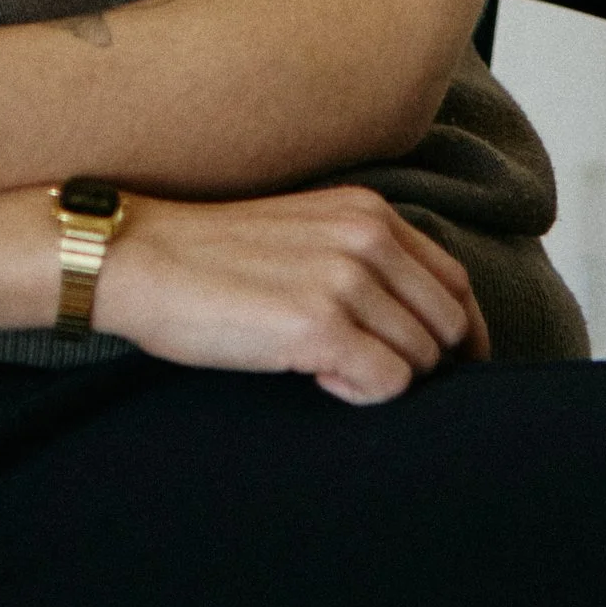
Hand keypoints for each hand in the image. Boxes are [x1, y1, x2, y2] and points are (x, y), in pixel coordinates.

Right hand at [95, 188, 487, 403]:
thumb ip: (362, 259)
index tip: (451, 369)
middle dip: (428, 365)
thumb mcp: (306, 233)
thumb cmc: (214, 257)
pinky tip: (320, 380)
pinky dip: (362, 394)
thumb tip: (415, 323)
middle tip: (375, 377)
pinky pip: (387, 383)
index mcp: (367, 212)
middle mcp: (366, 237)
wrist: (142, 260)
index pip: (454, 281)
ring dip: (384, 379)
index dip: (462, 334)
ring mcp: (344, 280)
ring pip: (421, 359)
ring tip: (329, 370)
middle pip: (448, 325)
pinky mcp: (318, 327)